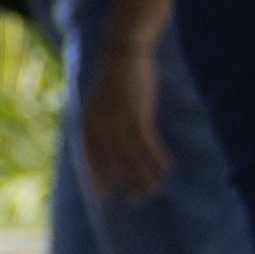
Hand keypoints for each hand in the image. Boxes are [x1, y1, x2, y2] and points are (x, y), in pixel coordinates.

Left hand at [76, 0, 174, 197]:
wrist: (122, 52)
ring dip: (144, 176)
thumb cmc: (114, 80)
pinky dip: (157, 158)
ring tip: (154, 190)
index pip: (89, 161)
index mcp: (86, 125)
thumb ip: (102, 127)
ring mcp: (116, 121)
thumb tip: (110, 149)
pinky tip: (168, 169)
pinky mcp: (136, 114)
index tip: (105, 201)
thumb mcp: (101, 105)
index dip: (98, 182)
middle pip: (112, 164)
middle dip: (125, 184)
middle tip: (137, 201)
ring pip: (130, 158)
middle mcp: (98, 126)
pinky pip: (147, 144)